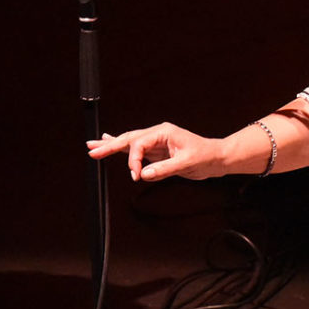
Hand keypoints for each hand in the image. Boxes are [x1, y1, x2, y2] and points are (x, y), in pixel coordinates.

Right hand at [86, 123, 220, 181]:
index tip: (135, 176)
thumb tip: (144, 174)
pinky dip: (122, 148)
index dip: (133, 161)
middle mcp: (157, 134)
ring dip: (111, 145)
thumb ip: (164, 169)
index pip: (139, 144)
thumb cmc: (205, 156)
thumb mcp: (186, 163)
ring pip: (129, 143)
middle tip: (92, 151)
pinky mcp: (157, 152)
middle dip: (110, 145)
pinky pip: (136, 150)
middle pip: (129, 139)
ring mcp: (156, 143)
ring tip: (93, 146)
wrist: (216, 158)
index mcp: (163, 132)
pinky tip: (110, 141)